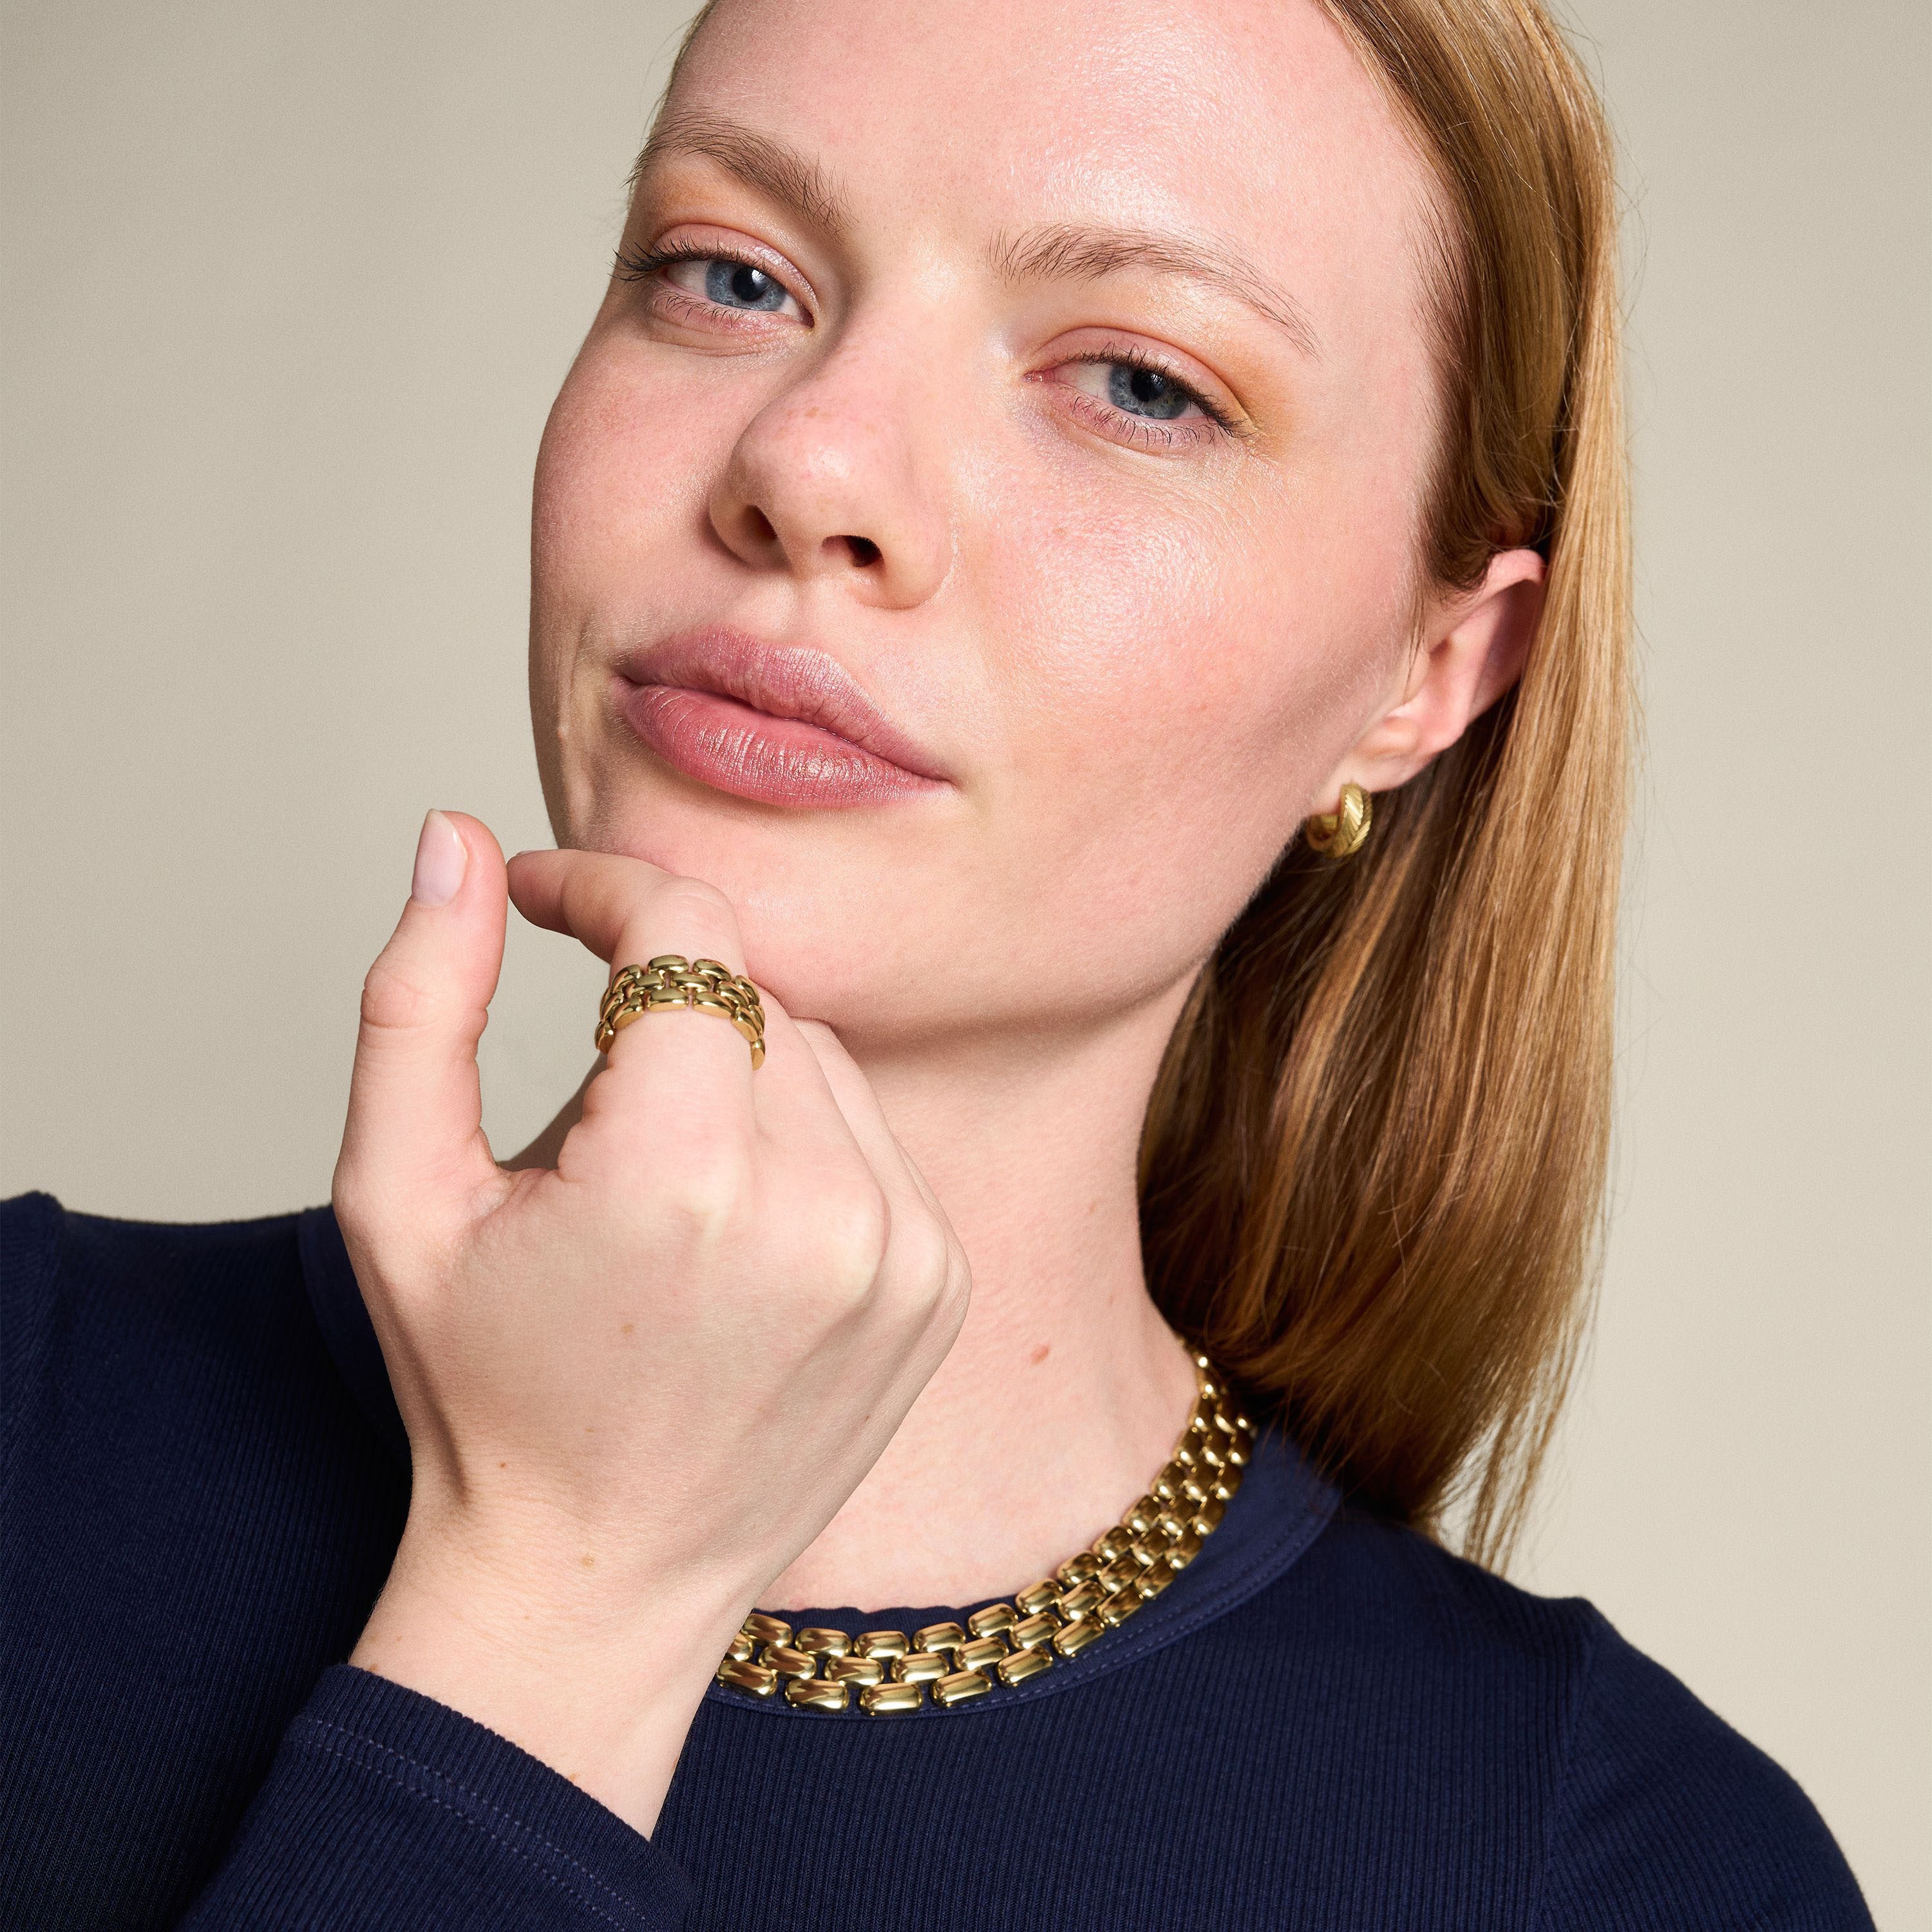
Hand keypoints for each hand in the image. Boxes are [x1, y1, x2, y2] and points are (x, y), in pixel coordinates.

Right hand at [336, 811, 970, 1831]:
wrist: (600, 1583)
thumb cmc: (481, 1394)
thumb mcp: (398, 1198)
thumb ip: (418, 999)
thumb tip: (457, 840)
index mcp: (683, 1176)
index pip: (686, 929)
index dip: (602, 886)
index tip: (544, 900)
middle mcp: (825, 1206)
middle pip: (749, 992)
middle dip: (657, 1014)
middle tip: (582, 1128)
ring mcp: (904, 1249)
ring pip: (819, 1056)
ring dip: (734, 1078)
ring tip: (658, 1205)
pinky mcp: (942, 1280)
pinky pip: (872, 1134)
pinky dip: (802, 1147)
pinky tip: (735, 1243)